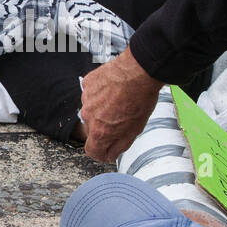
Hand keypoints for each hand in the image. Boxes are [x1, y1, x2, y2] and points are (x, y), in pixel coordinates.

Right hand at [81, 47, 161, 163]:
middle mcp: (88, 116)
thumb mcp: (135, 129)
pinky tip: (113, 90)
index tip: (108, 150)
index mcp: (99, 131)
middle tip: (120, 120)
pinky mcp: (87, 83)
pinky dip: (99, 94)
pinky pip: (91, 94)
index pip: (91, 151)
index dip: (101, 153)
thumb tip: (110, 155)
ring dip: (102, 110)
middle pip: (91, 130)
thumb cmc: (141, 99)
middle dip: (103, 129)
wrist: (140, 70)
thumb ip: (119, 146)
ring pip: (91, 111)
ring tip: (119, 101)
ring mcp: (86, 98)